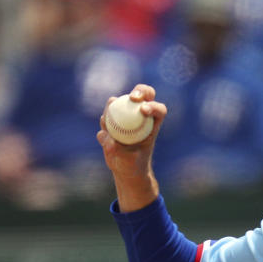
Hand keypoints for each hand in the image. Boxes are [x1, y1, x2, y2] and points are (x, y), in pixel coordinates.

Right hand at [97, 84, 166, 211]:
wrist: (124, 170)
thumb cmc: (133, 165)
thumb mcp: (130, 160)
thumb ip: (121, 150)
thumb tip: (111, 141)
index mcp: (152, 125)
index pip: (158, 109)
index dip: (153, 105)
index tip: (144, 110)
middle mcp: (139, 117)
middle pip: (141, 96)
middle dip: (139, 92)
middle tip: (132, 98)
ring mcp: (125, 118)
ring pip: (119, 104)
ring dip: (112, 109)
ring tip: (108, 125)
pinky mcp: (112, 122)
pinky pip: (106, 118)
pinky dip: (104, 123)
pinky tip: (105, 136)